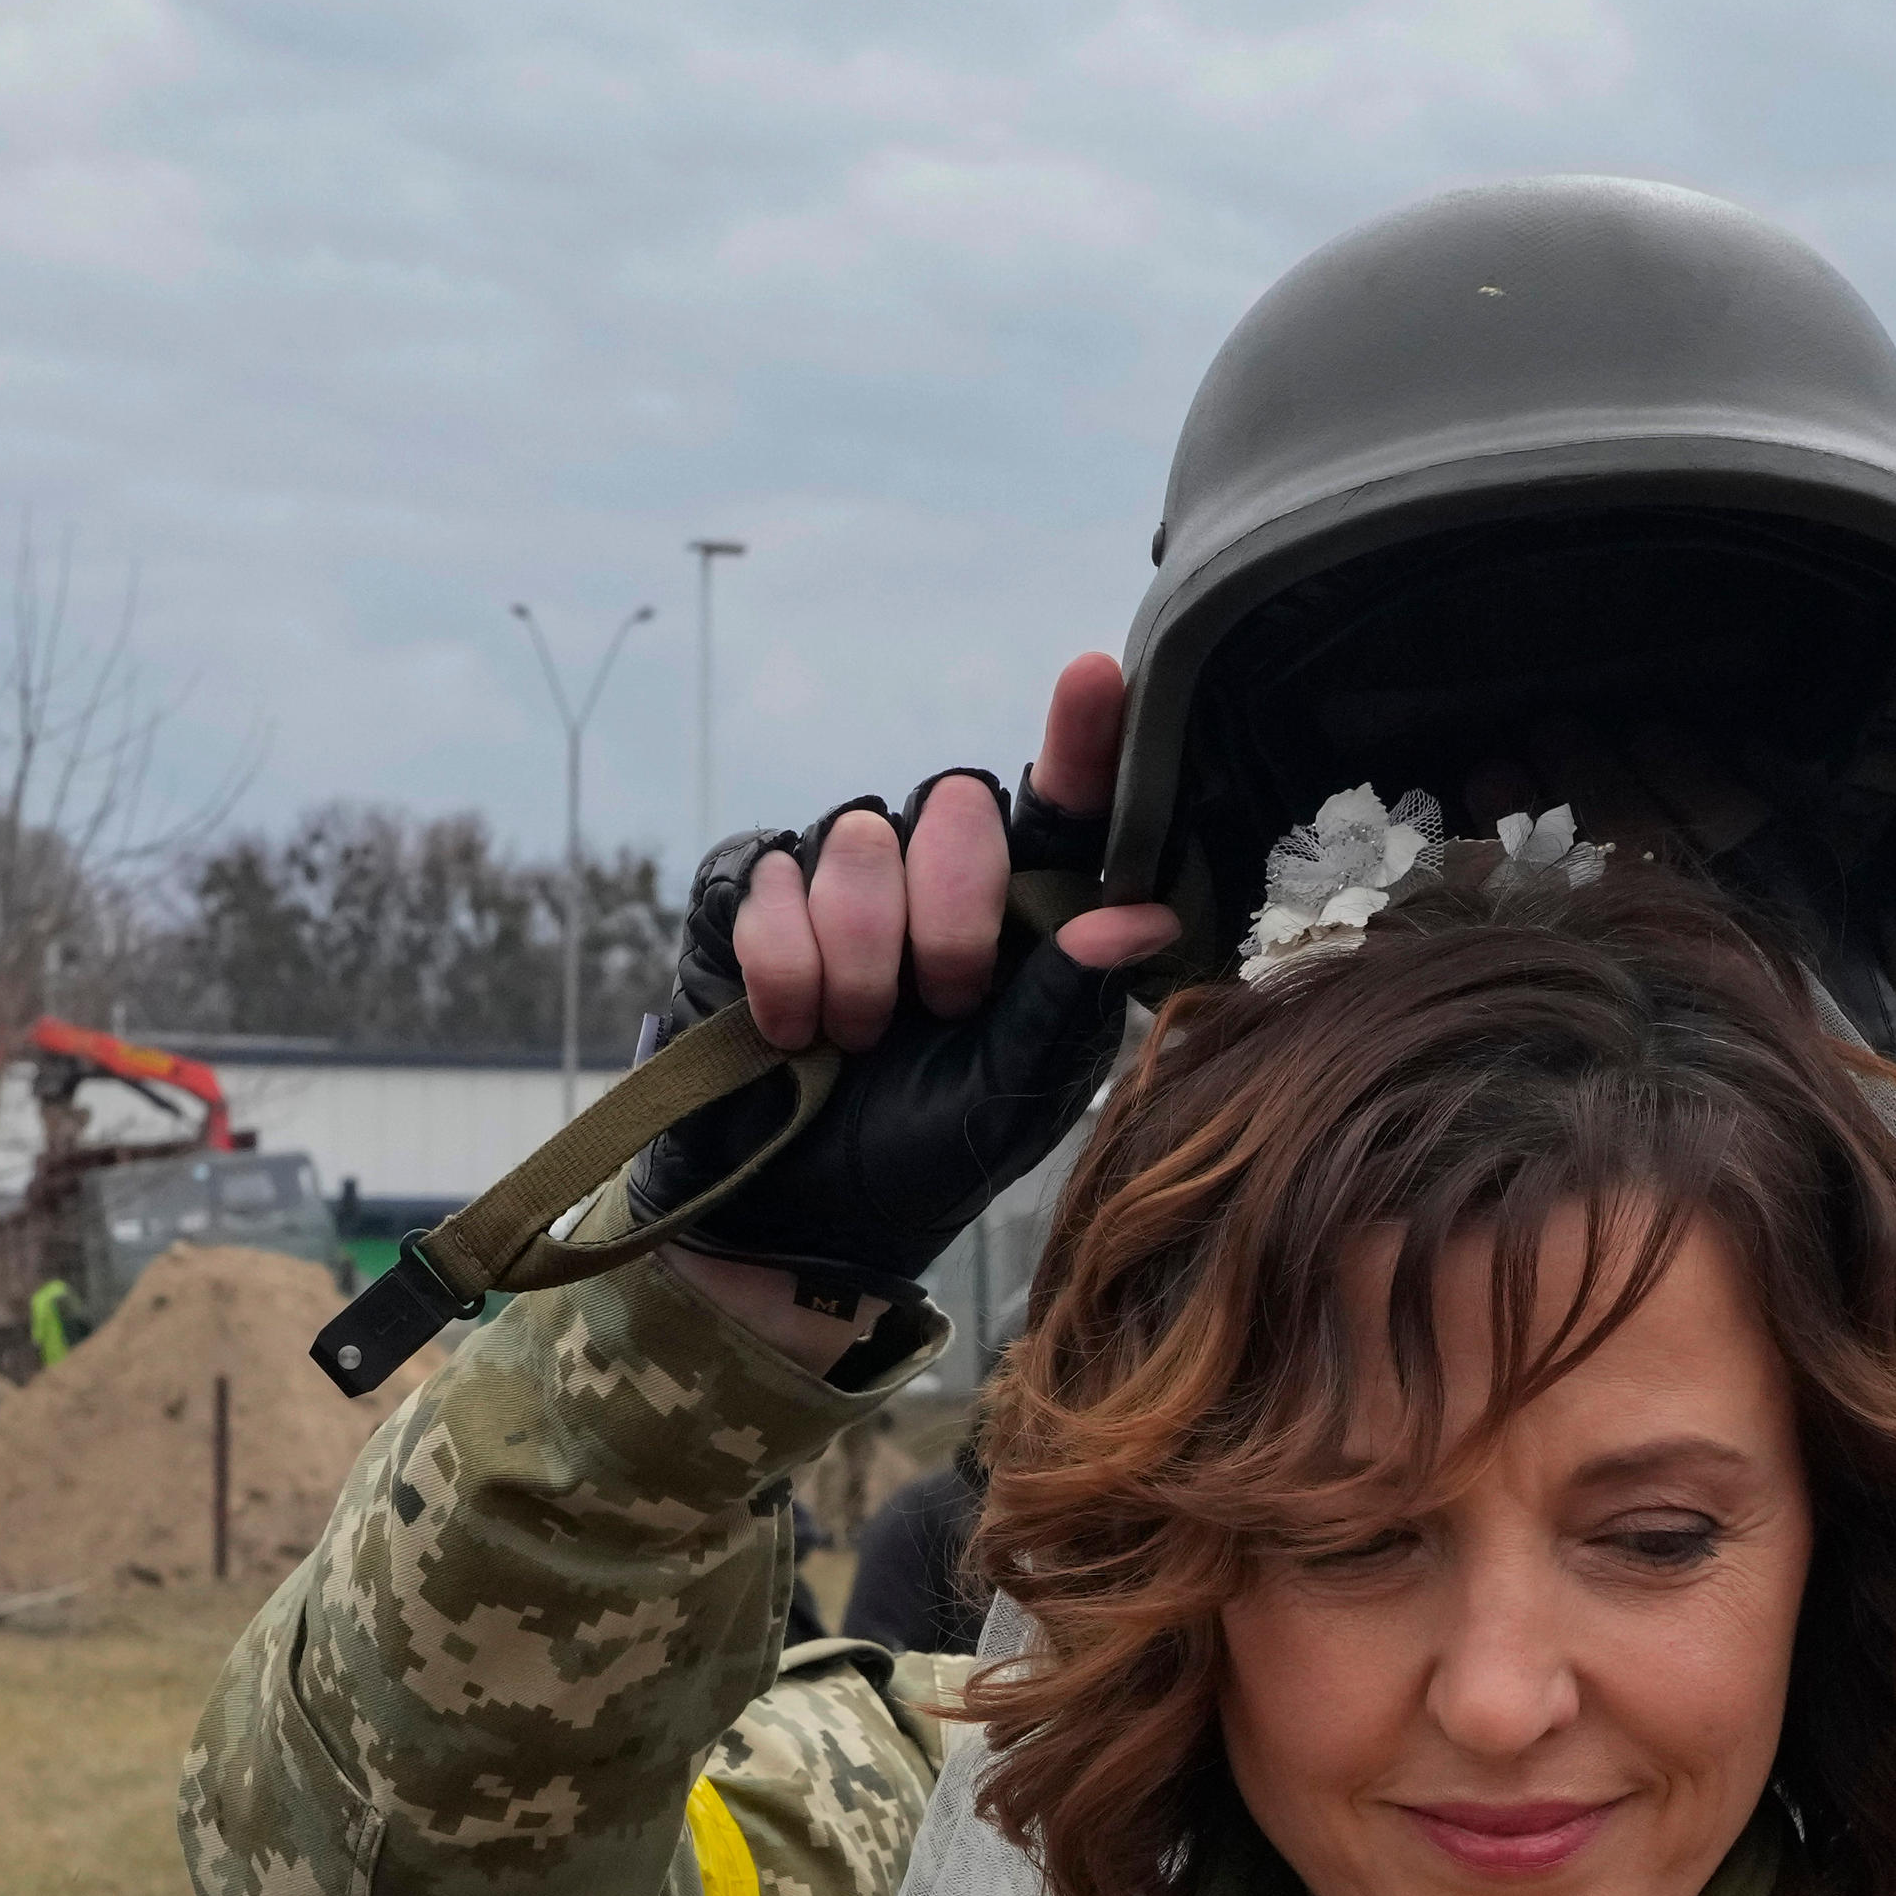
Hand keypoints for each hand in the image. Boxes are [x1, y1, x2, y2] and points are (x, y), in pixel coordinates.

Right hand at [650, 654, 1183, 1358]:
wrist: (801, 1218)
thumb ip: (1071, 1002)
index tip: (1094, 676)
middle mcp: (935, 869)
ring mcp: (838, 872)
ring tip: (857, 1040)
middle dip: (950, 922)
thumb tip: (1147, 916)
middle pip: (958, 804)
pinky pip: (770, 887)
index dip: (1081, 737)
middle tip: (939, 1011)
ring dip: (861, 968)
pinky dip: (786, 976)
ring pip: (859, 842)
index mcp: (1023, 910)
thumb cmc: (927, 1151)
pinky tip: (791, 1031)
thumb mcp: (1014, 1096)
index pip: (1062, 803)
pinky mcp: (748, 894)